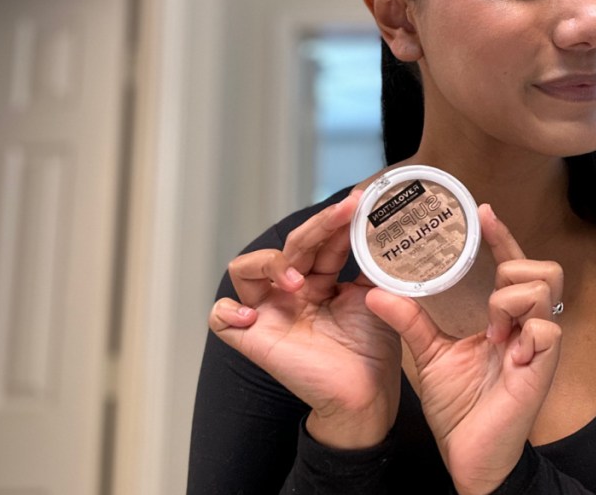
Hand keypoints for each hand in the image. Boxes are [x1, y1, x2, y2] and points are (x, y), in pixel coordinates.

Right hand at [208, 188, 401, 448]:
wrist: (367, 393)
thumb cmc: (372, 348)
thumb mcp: (375, 296)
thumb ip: (369, 265)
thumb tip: (375, 231)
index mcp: (319, 279)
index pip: (320, 242)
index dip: (336, 222)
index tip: (359, 203)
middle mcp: (291, 291)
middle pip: (290, 246)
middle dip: (317, 226)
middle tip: (343, 212)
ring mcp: (270, 312)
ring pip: (245, 268)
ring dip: (271, 263)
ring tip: (298, 279)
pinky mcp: (253, 338)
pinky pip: (220, 318)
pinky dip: (229, 311)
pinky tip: (254, 314)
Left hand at [366, 204, 563, 494]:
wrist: (470, 453)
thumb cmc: (459, 403)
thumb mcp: (429, 353)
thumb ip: (410, 319)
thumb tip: (375, 291)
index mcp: (504, 315)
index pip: (509, 263)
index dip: (499, 235)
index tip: (480, 211)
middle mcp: (527, 323)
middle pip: (543, 267)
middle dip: (513, 266)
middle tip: (488, 296)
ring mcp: (539, 343)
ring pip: (544, 287)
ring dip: (511, 297)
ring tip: (491, 326)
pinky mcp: (544, 365)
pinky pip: (547, 328)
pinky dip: (521, 330)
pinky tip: (501, 347)